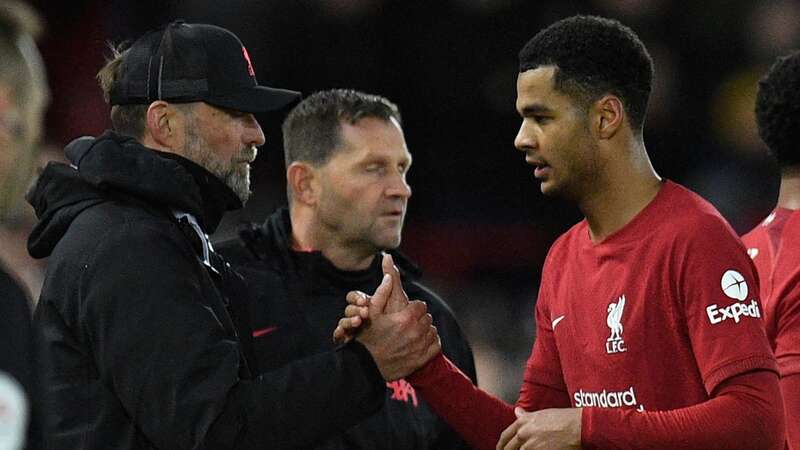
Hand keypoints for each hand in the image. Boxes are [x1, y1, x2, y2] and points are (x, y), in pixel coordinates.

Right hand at [331, 254, 440, 379]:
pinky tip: (419, 343)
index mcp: (405, 318)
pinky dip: (430, 343)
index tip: (406, 312)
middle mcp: (416, 331)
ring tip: (412, 334)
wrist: (367, 367)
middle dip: (419, 318)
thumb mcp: (371, 313)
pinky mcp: (423, 358)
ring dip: (425, 330)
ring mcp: (420, 346)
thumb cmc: (367, 338)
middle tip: (408, 324)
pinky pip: (436, 345)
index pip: (421, 305)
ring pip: (432, 331)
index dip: (413, 308)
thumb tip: (389, 273)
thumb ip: (382, 292)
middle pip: (427, 317)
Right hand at [332, 253, 408, 343]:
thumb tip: (388, 255)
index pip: (354, 297)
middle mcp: (356, 314)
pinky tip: (344, 336)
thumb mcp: (395, 298)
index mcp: (365, 304)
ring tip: (358, 324)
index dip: (358, 299)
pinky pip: (339, 335)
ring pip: (343, 322)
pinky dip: (341, 334)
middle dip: (354, 310)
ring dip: (348, 322)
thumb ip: (392, 277)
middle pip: (348, 309)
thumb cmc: (395, 318)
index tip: (365, 302)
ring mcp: (351, 327)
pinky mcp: (348, 338)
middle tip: (362, 314)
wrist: (395, 344)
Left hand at [496, 407, 581, 449]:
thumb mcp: (542, 414)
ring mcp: (531, 446)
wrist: (578, 427)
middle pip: (508, 448)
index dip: (501, 444)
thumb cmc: (564, 419)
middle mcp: (524, 434)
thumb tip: (516, 411)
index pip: (505, 436)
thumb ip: (527, 416)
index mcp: (523, 422)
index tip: (500, 448)